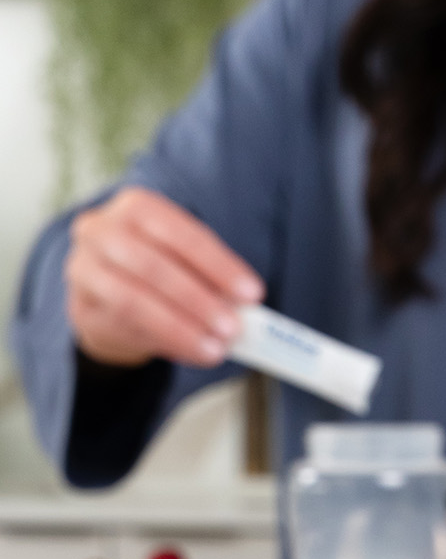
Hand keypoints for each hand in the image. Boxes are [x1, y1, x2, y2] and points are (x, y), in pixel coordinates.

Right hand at [66, 187, 263, 367]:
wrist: (107, 297)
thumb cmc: (157, 274)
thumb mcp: (186, 266)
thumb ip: (211, 281)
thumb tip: (245, 310)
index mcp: (137, 207)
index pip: (181, 232)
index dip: (218, 264)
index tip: (252, 293)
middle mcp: (102, 229)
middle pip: (153, 265)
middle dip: (198, 299)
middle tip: (233, 327)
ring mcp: (83, 267)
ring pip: (133, 299)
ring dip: (180, 327)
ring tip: (215, 348)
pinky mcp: (80, 306)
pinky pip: (123, 325)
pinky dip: (165, 341)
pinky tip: (194, 351)